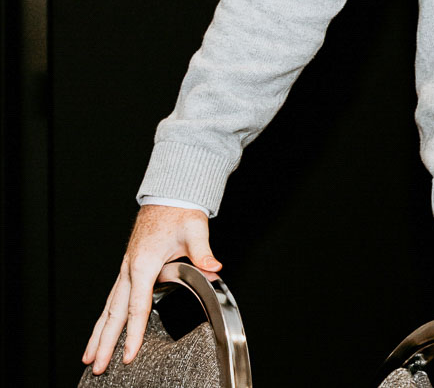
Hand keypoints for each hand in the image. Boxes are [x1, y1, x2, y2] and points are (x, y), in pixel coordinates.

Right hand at [82, 205, 221, 373]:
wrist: (168, 198)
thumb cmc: (180, 213)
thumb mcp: (195, 230)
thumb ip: (203, 251)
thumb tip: (214, 267)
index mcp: (143, 263)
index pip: (137, 307)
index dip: (133, 333)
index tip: (128, 354)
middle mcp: (129, 269)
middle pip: (114, 313)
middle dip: (104, 342)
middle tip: (96, 366)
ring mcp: (126, 271)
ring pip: (108, 308)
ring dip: (98, 334)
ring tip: (89, 357)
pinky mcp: (128, 270)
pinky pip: (113, 299)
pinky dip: (105, 318)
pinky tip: (102, 331)